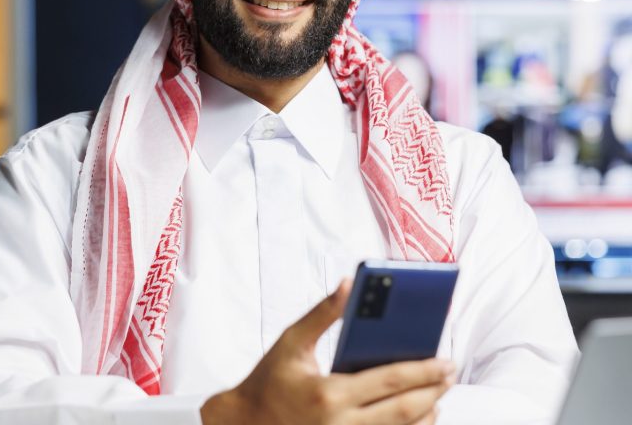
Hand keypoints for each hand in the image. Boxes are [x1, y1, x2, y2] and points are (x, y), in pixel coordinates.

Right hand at [200, 279, 454, 424]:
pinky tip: (419, 416)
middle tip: (450, 373)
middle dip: (433, 391)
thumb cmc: (269, 380)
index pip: (389, 380)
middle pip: (404, 411)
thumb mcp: (292, 341)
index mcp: (329, 393)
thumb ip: (323, 313)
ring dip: (426, 414)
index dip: (422, 371)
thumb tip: (349, 284)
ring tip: (439, 394)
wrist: (246, 424)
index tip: (445, 360)